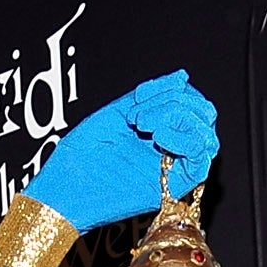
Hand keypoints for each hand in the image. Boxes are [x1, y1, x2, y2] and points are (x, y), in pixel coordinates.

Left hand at [28, 70, 217, 232]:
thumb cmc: (79, 156)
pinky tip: (159, 137)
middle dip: (178, 102)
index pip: (189, 102)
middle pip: (204, 116)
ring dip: (179, 118)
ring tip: (143, 126)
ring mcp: (169, 169)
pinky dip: (188, 141)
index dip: (173, 89)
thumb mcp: (117, 112)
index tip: (140, 94)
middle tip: (138, 115)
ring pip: (206, 136)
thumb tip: (183, 76)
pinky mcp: (168, 189)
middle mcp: (168, 150)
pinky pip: (201, 163)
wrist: (60, 190)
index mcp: (157, 130)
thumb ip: (151, 95)